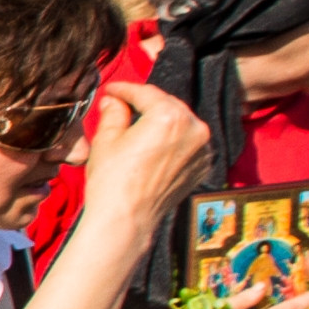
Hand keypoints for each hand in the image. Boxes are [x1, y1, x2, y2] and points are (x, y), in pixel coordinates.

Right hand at [76, 79, 216, 226]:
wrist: (126, 220)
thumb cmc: (112, 181)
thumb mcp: (105, 139)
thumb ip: (113, 112)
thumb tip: (114, 101)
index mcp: (170, 117)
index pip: (146, 93)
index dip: (125, 89)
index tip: (112, 90)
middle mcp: (194, 129)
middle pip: (167, 105)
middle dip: (145, 104)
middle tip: (123, 105)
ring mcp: (202, 150)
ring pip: (180, 123)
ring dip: (162, 121)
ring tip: (139, 126)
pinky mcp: (202, 166)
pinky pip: (188, 143)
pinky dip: (173, 141)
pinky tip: (154, 146)